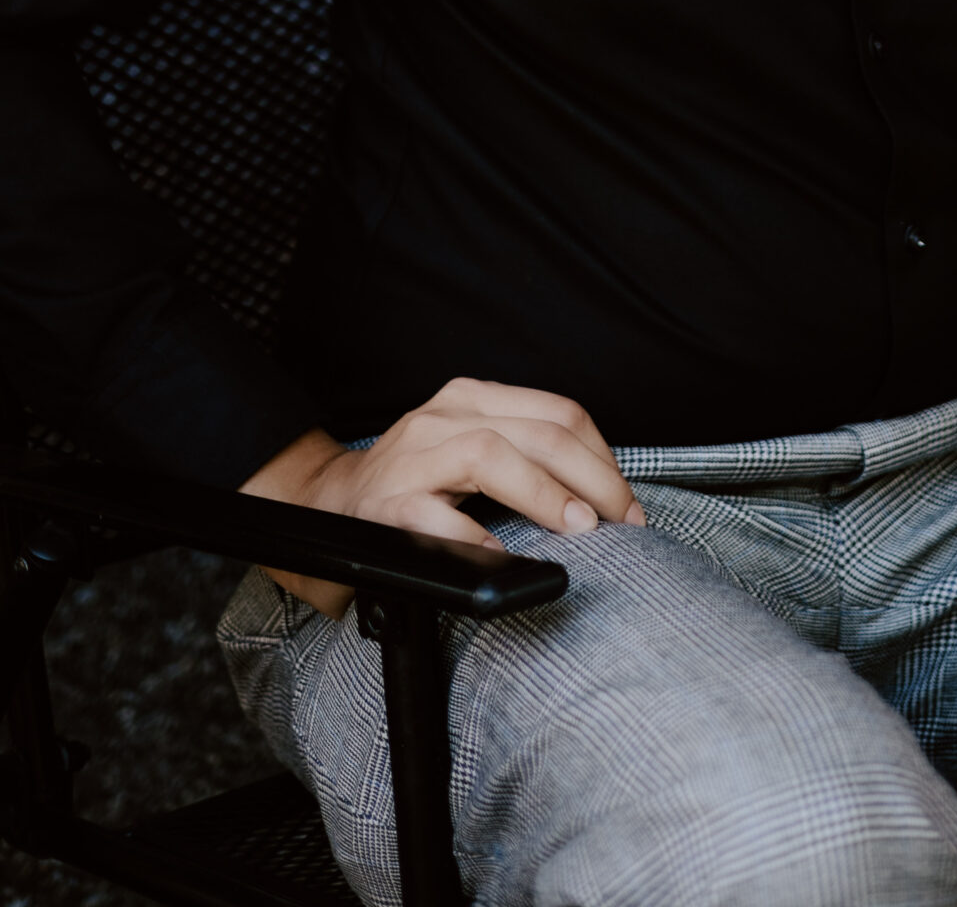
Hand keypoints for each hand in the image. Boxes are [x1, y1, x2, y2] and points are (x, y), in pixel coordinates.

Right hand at [240, 375, 647, 616]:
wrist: (327, 506)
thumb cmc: (417, 483)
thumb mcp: (473, 449)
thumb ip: (527, 457)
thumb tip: (604, 496)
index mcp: (475, 398)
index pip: (560, 413)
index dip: (605, 460)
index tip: (629, 505)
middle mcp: (445, 415)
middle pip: (541, 432)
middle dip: (595, 480)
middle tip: (622, 524)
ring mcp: (412, 457)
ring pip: (492, 455)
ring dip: (546, 494)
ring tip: (579, 528)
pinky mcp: (385, 504)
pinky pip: (435, 516)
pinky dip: (474, 537)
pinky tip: (503, 557)